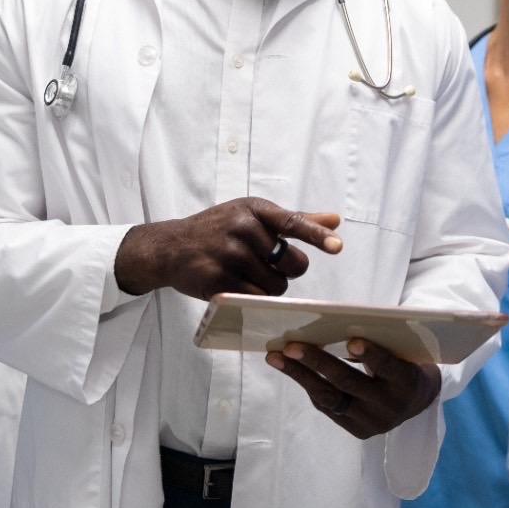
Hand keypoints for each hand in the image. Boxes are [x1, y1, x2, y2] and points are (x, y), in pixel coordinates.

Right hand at [113, 197, 341, 299]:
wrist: (170, 247)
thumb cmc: (219, 229)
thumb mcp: (252, 216)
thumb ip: (295, 220)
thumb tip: (335, 220)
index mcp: (253, 209)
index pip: (292, 222)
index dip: (316, 236)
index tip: (337, 245)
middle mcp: (241, 228)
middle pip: (292, 263)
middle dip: (289, 270)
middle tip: (269, 264)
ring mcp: (228, 254)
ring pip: (277, 285)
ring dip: (271, 287)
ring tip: (249, 274)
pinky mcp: (218, 280)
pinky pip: (256, 298)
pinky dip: (255, 298)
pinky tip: (238, 286)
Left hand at [268, 338, 440, 439]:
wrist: (418, 400)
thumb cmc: (404, 361)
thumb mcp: (401, 351)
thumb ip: (377, 342)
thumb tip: (332, 326)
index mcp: (408, 382)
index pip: (388, 367)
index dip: (371, 354)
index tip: (352, 340)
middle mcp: (390, 407)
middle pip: (350, 383)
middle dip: (317, 362)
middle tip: (291, 346)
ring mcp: (372, 423)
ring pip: (331, 398)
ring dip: (300, 375)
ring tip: (276, 358)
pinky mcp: (358, 431)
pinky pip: (328, 407)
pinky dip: (309, 386)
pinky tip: (292, 369)